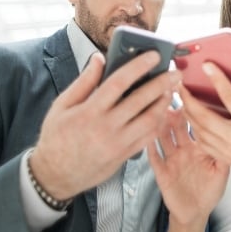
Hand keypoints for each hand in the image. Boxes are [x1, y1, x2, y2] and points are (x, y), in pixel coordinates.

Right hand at [30, 51, 180, 200]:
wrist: (55, 175)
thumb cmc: (56, 137)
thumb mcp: (62, 106)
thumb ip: (83, 81)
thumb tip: (99, 58)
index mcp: (89, 111)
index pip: (118, 82)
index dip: (138, 67)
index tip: (154, 55)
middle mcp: (106, 127)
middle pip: (141, 100)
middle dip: (162, 83)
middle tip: (175, 72)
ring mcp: (117, 144)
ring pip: (150, 120)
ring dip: (164, 103)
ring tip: (171, 90)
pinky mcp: (124, 155)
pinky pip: (148, 137)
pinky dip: (159, 122)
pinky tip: (163, 110)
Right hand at [149, 107, 228, 224]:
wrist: (195, 213)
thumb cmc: (210, 192)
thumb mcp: (222, 172)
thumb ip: (225, 154)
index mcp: (199, 147)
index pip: (195, 125)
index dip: (194, 111)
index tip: (192, 95)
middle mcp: (184, 150)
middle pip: (177, 127)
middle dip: (175, 113)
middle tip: (172, 97)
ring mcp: (172, 160)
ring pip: (164, 138)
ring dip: (160, 126)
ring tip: (158, 112)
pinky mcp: (162, 172)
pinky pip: (154, 158)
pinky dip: (150, 147)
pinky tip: (147, 137)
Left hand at [179, 62, 230, 185]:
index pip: (229, 97)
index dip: (217, 79)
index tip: (207, 66)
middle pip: (204, 116)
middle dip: (189, 99)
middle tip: (181, 85)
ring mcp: (229, 151)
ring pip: (199, 131)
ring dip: (188, 114)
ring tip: (183, 99)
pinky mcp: (226, 158)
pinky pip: (203, 144)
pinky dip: (195, 130)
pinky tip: (193, 120)